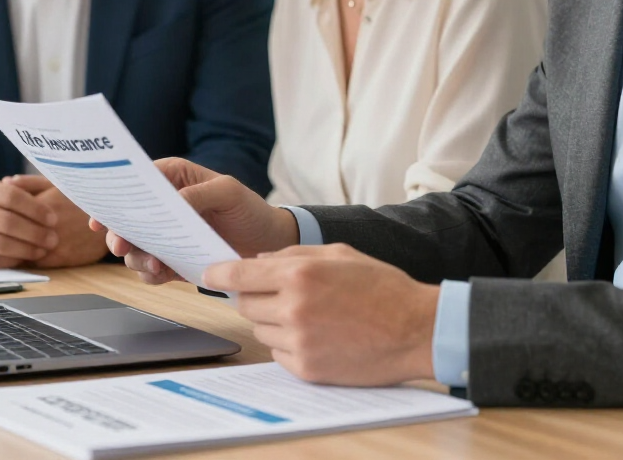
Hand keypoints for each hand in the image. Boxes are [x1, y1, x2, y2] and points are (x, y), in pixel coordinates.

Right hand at [0, 175, 58, 267]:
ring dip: (26, 249)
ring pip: (0, 244)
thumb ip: (18, 190)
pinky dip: (11, 260)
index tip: (53, 218)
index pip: (12, 196)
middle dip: (35, 232)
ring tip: (43, 250)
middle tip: (53, 238)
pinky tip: (24, 258)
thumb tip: (48, 200)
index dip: (36, 209)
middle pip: (7, 222)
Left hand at [4, 175, 108, 267]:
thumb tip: (5, 182)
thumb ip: (32, 182)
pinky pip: (31, 262)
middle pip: (9, 232)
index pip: (8, 211)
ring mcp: (53, 242)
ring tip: (4, 243)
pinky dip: (23, 258)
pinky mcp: (59, 259)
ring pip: (18, 249)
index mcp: (44, 202)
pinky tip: (21, 253)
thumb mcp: (61, 183)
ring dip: (9, 247)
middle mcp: (47, 223)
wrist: (113, 224)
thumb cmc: (85, 201)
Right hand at [89, 157, 298, 284]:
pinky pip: (150, 270)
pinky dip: (152, 274)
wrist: (266, 243)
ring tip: (155, 264)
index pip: (137, 183)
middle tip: (122, 246)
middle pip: (127, 219)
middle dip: (120, 234)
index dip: (114, 197)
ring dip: (137, 259)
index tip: (101, 216)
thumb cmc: (249, 208)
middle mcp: (164, 207)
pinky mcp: (171, 260)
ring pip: (134, 249)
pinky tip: (162, 274)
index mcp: (174, 179)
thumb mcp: (229, 192)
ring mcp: (165, 235)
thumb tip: (173, 202)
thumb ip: (200, 194)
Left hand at [204, 243, 438, 385]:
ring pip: (260, 329)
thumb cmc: (380, 285)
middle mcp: (294, 308)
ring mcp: (299, 341)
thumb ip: (293, 255)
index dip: (219, 274)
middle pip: (245, 304)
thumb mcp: (339, 253)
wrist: (413, 328)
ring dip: (272, 319)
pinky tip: (316, 333)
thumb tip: (258, 262)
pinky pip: (277, 353)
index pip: (240, 275)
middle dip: (253, 295)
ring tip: (307, 313)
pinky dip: (287, 343)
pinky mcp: (307, 369)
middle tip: (277, 292)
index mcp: (300, 274)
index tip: (209, 273)